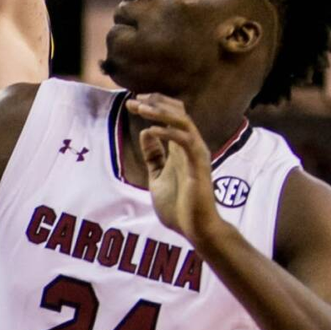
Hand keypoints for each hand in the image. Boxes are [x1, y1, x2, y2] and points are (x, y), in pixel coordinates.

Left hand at [129, 94, 224, 248]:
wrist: (194, 228)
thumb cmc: (179, 206)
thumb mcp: (157, 176)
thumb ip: (154, 156)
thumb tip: (146, 133)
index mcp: (180, 148)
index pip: (171, 116)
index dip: (153, 106)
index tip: (132, 103)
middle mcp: (190, 146)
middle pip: (177, 112)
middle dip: (154, 103)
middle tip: (133, 101)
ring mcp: (196, 153)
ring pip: (182, 120)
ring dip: (160, 112)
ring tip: (140, 107)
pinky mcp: (198, 164)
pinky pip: (185, 140)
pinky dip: (168, 132)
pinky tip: (151, 130)